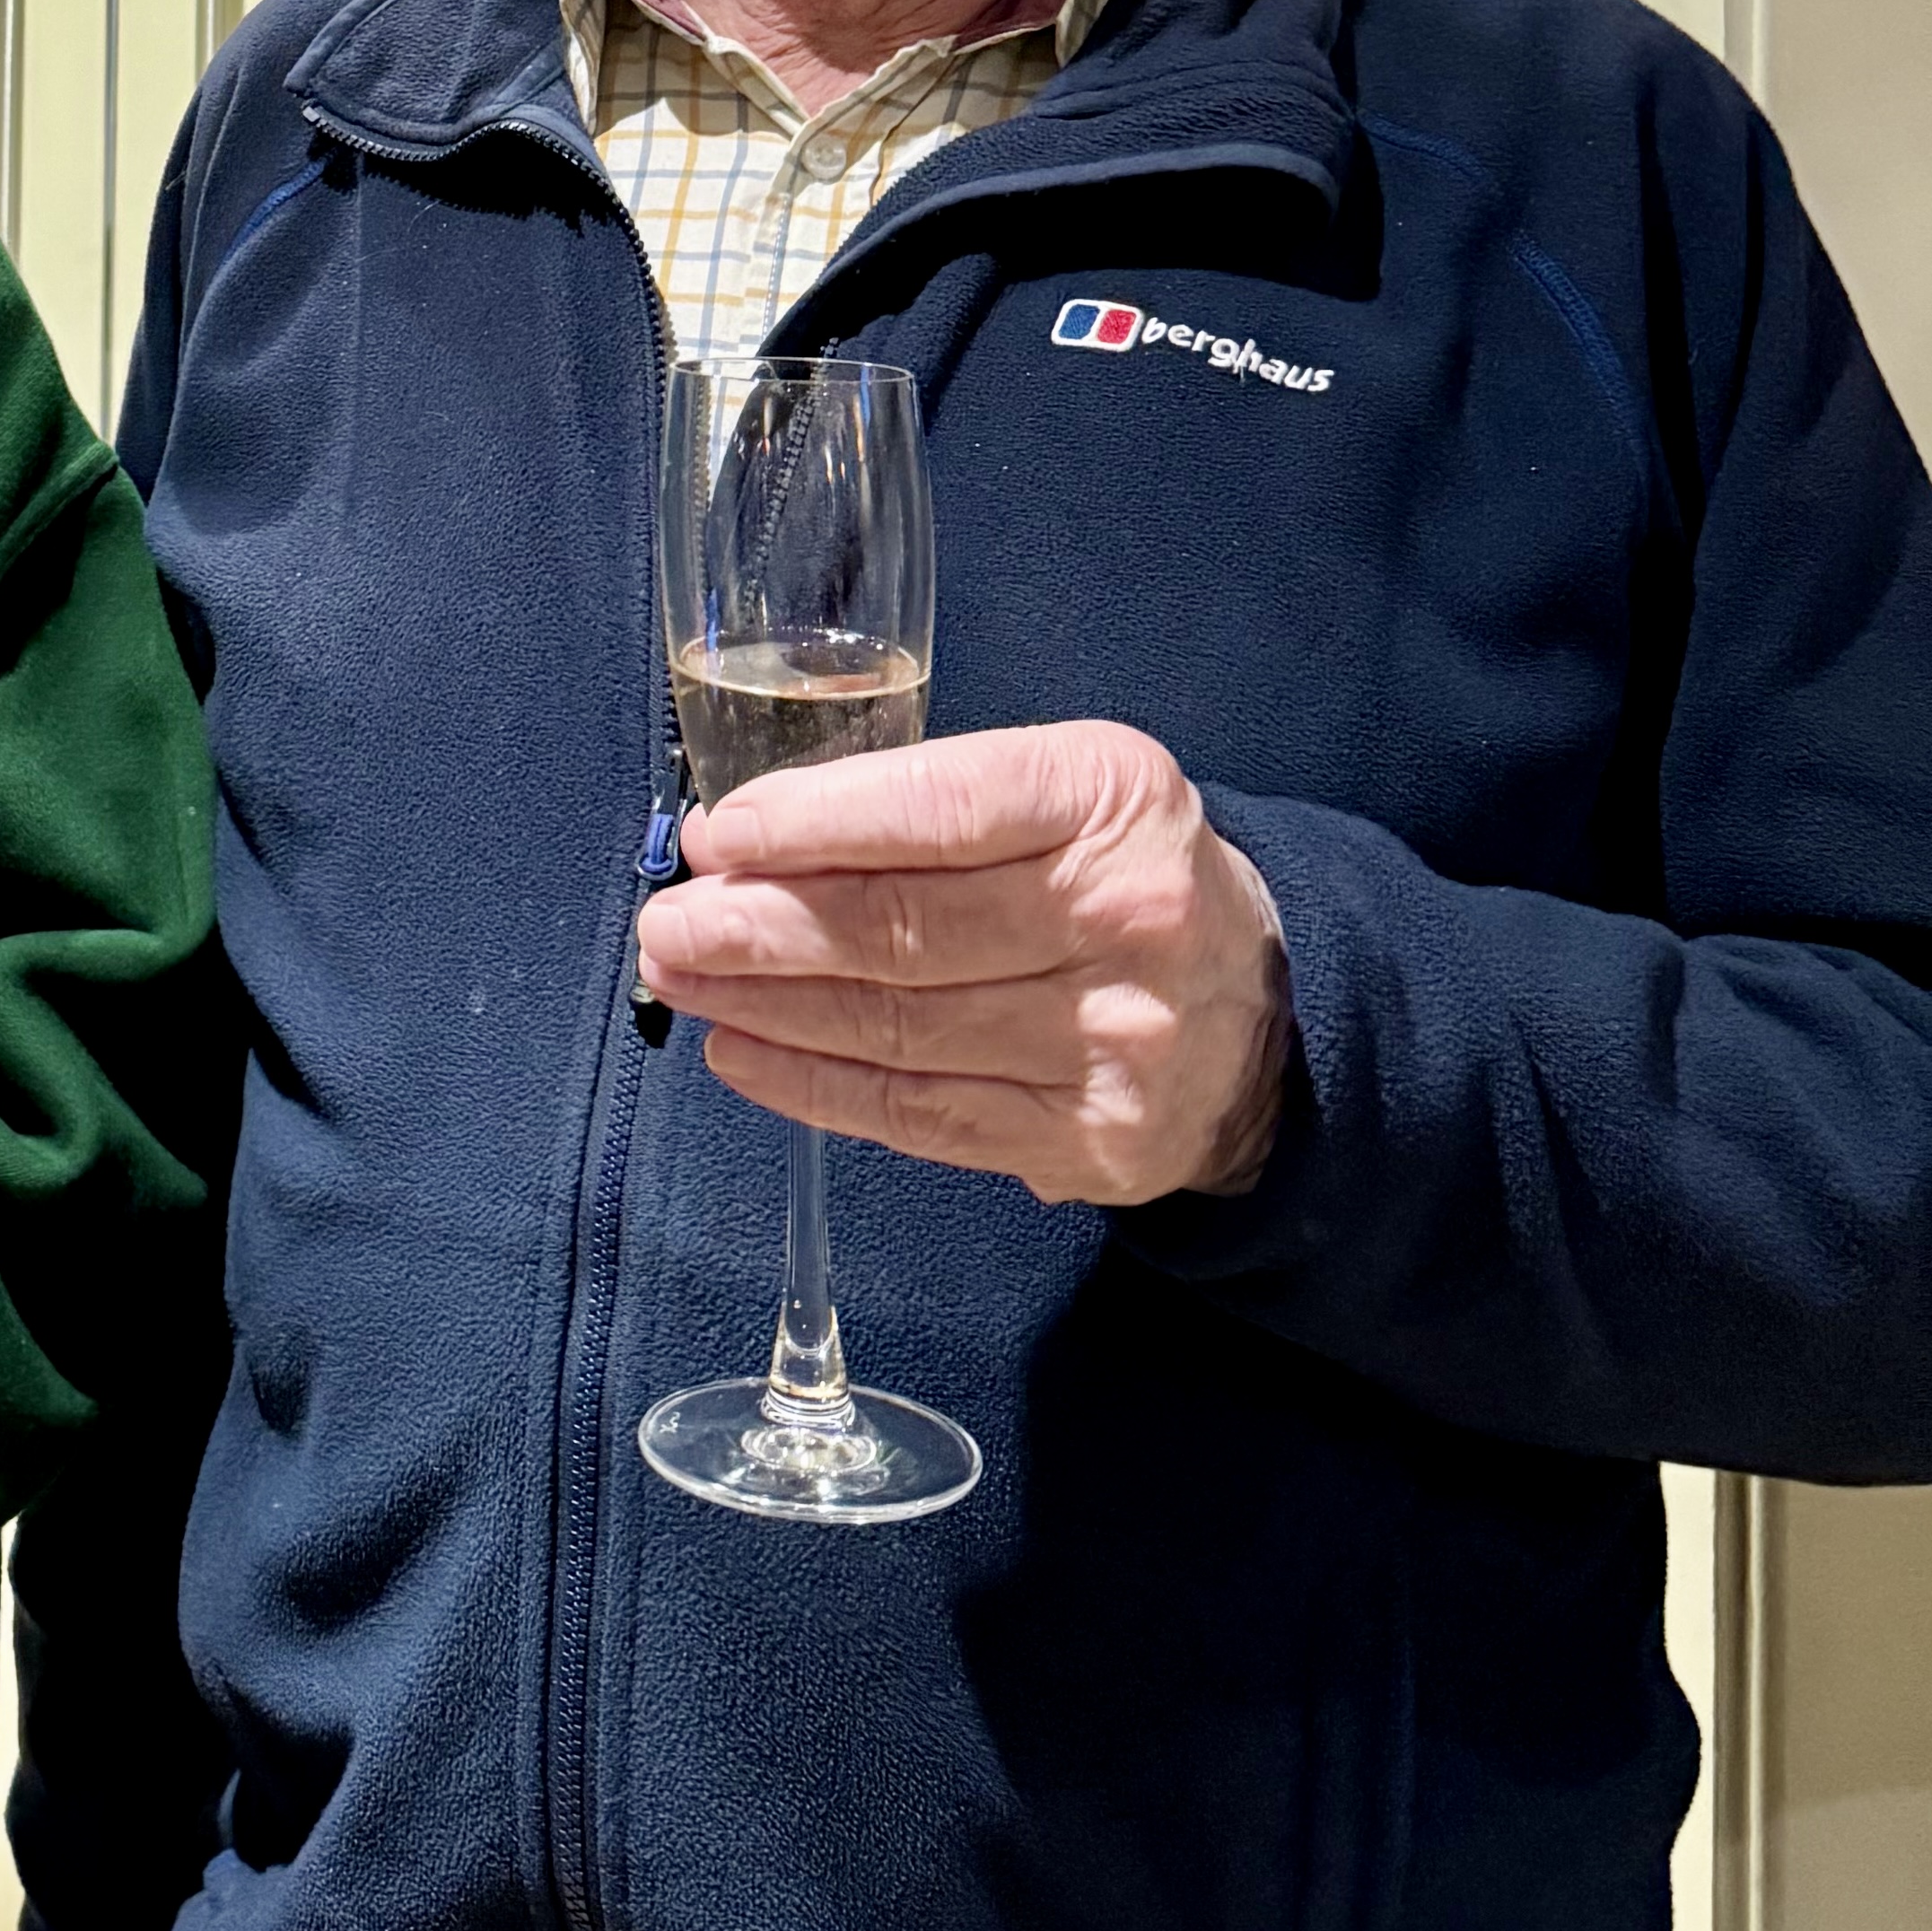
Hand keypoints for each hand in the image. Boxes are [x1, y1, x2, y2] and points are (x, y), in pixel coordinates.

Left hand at [636, 720, 1290, 1207]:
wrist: (1263, 1010)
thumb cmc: (1117, 873)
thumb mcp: (1060, 790)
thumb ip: (926, 803)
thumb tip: (745, 843)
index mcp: (1112, 799)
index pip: (941, 810)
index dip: (815, 825)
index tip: (718, 838)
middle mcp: (1126, 919)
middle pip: (906, 931)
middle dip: (761, 927)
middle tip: (668, 922)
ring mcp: (1114, 1043)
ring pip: (900, 1028)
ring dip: (767, 1006)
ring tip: (681, 977)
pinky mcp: (1089, 1140)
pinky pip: (920, 1114)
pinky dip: (814, 1086)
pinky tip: (743, 1052)